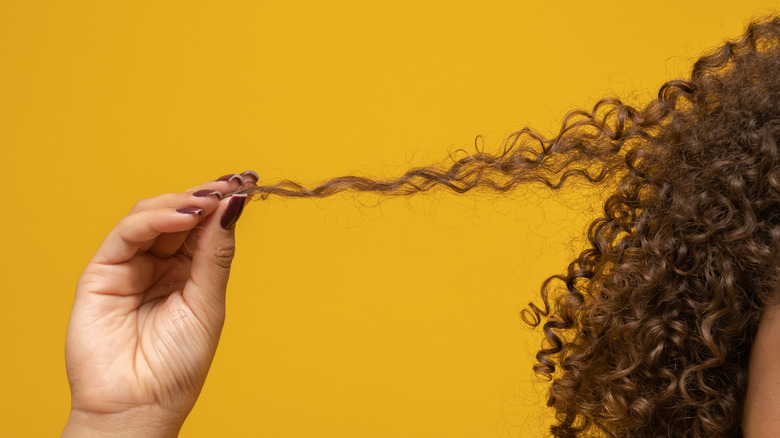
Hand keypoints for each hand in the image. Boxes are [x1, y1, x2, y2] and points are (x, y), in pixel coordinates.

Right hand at [62, 172, 255, 437]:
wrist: (140, 405)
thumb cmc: (177, 364)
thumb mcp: (208, 302)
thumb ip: (216, 254)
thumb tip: (234, 206)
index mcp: (190, 271)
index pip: (205, 225)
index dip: (224, 201)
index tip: (247, 182)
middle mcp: (160, 262)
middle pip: (181, 213)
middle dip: (208, 194)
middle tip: (234, 182)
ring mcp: (131, 264)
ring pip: (153, 214)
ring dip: (184, 202)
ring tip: (210, 200)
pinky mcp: (103, 270)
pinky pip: (128, 232)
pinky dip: (156, 218)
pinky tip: (184, 216)